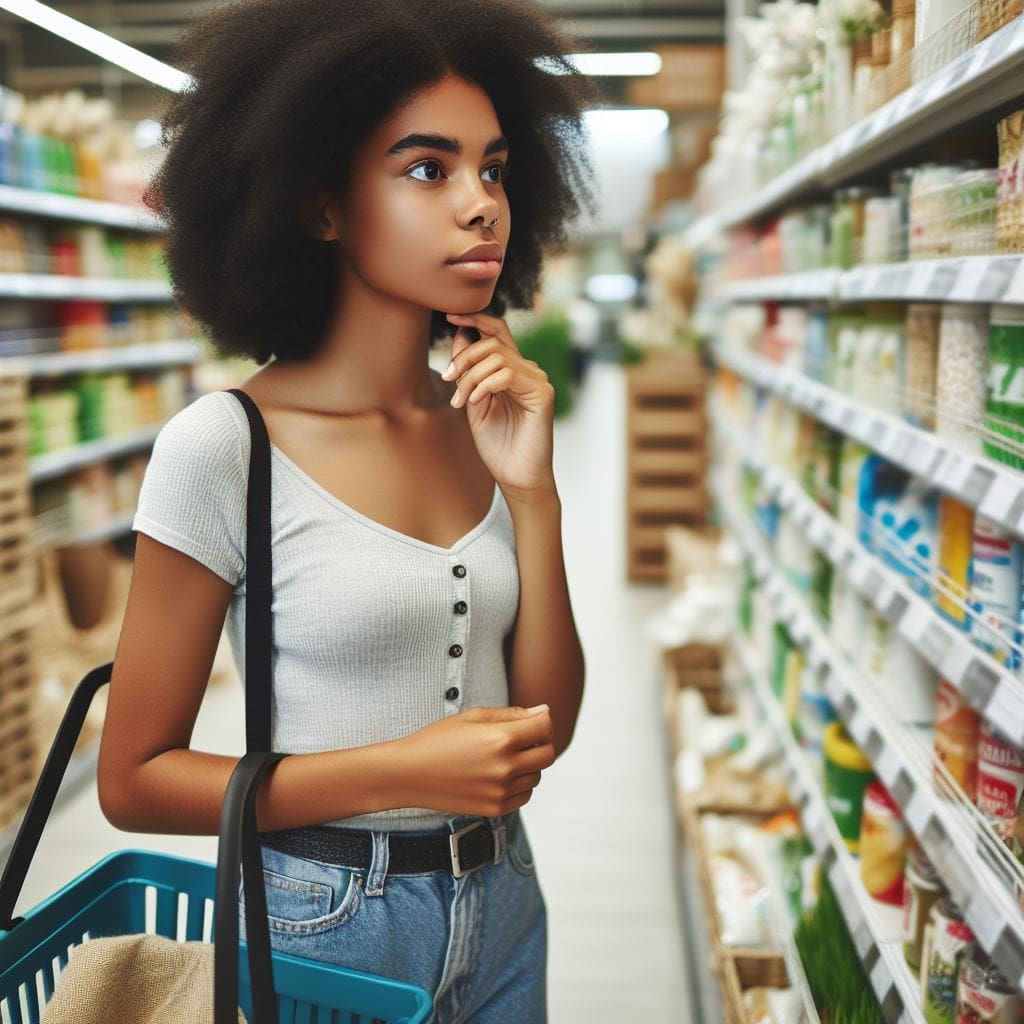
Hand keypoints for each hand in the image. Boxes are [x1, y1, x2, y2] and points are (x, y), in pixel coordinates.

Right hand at [394, 705, 554, 816]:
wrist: (409, 774)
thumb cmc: (438, 740)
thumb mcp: (473, 717)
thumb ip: (511, 714)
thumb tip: (543, 712)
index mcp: (501, 739)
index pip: (545, 728)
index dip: (543, 719)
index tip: (535, 718)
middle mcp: (506, 767)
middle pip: (547, 754)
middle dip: (541, 742)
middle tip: (523, 737)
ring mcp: (501, 791)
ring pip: (537, 776)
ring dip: (529, 764)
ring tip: (504, 755)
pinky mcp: (495, 809)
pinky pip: (524, 795)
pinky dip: (520, 784)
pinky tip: (500, 774)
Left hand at [442, 312, 555, 496]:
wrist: (516, 476)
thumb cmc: (497, 444)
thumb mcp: (473, 402)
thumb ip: (468, 372)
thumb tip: (459, 335)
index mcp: (510, 370)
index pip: (497, 330)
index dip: (475, 318)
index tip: (449, 316)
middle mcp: (527, 370)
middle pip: (492, 340)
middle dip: (464, 356)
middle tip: (448, 379)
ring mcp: (537, 380)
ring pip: (497, 356)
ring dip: (471, 376)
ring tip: (462, 401)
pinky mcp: (542, 393)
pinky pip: (508, 374)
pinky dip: (485, 385)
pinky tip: (476, 402)